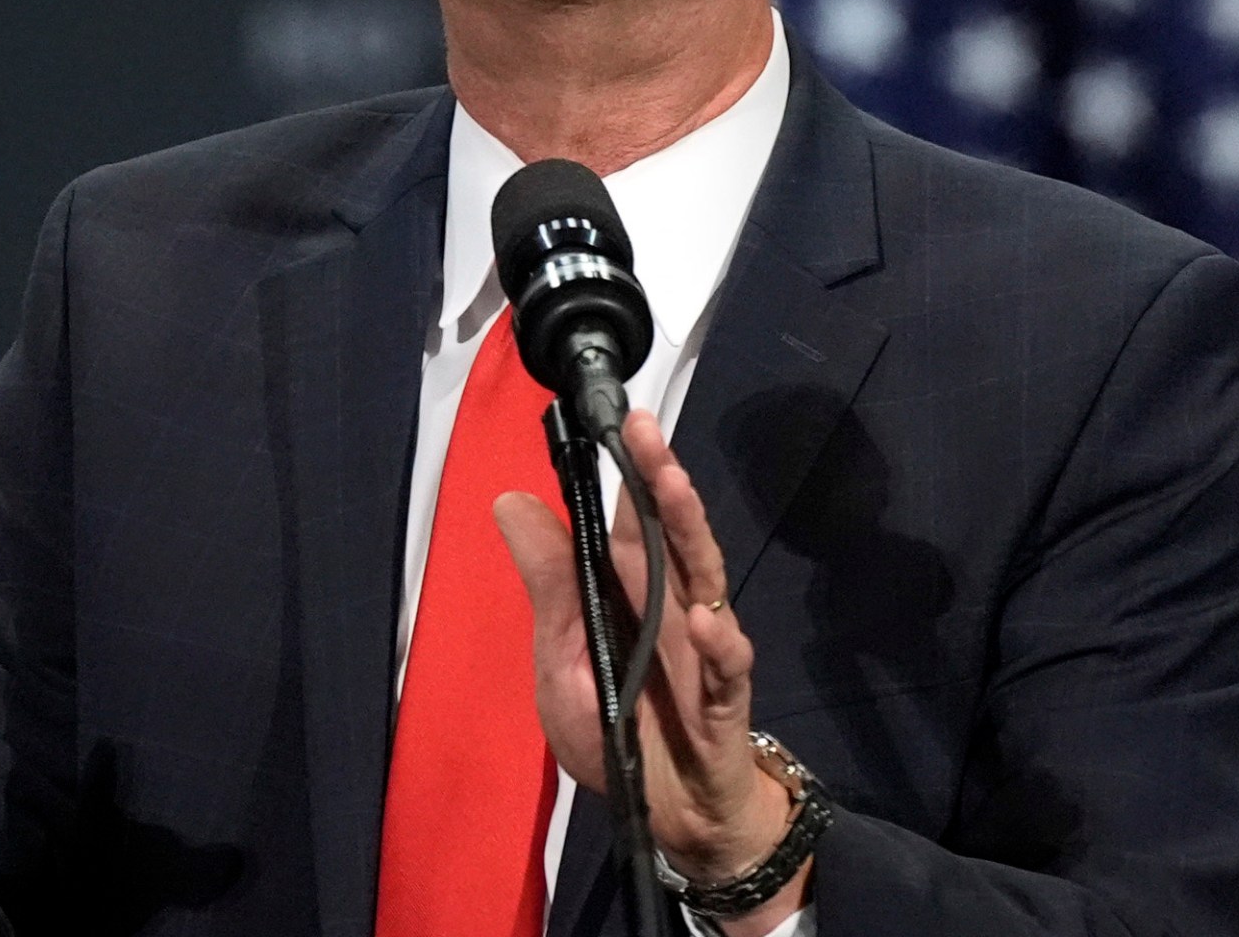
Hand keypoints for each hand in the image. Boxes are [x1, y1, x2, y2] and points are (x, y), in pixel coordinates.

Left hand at [494, 410, 807, 933]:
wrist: (672, 819)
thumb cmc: (617, 731)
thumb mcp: (561, 659)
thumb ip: (549, 585)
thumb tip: (510, 499)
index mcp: (632, 595)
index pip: (631, 523)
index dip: (629, 472)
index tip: (618, 420)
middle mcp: (674, 609)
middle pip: (670, 535)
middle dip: (660, 480)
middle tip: (645, 427)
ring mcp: (704, 651)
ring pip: (704, 579)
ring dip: (690, 533)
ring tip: (672, 488)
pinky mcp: (723, 703)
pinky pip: (728, 668)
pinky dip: (720, 644)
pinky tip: (704, 620)